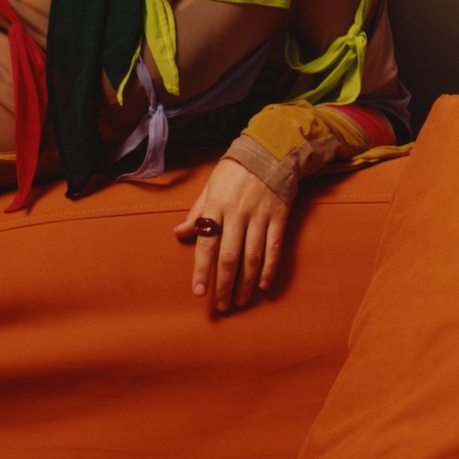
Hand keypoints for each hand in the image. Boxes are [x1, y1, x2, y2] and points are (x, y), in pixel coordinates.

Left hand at [174, 158, 290, 313]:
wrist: (270, 153)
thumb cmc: (234, 172)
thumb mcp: (210, 187)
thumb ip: (196, 212)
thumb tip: (179, 233)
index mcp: (216, 206)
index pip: (206, 244)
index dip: (202, 270)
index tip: (198, 292)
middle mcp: (237, 214)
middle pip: (229, 256)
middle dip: (224, 284)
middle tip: (220, 305)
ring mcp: (260, 217)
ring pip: (252, 257)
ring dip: (246, 283)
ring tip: (240, 301)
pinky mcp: (280, 218)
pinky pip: (274, 248)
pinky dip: (270, 269)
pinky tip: (264, 285)